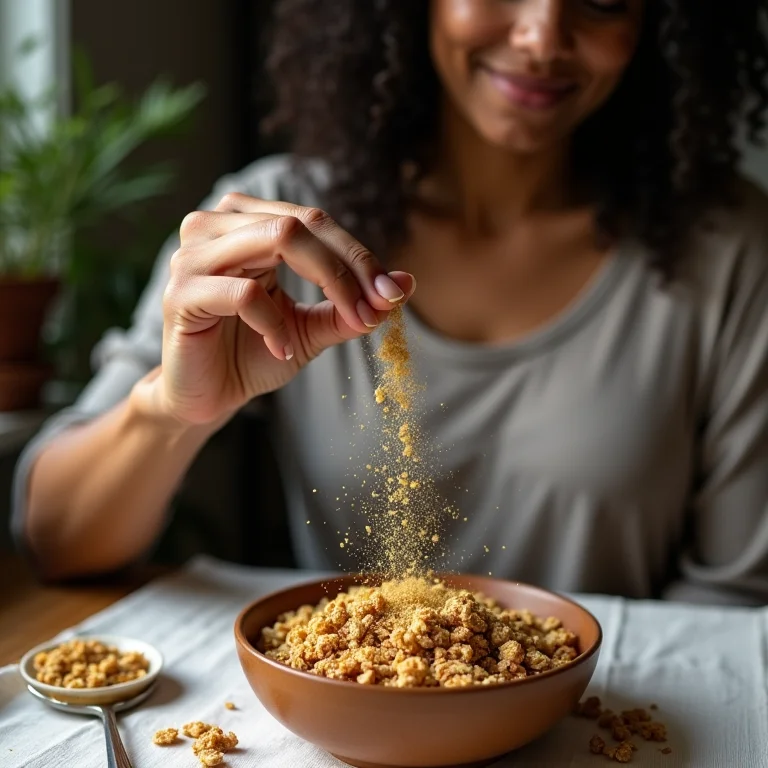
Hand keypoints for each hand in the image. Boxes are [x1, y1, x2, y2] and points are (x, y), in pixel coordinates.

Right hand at [137, 193, 414, 426]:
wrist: (207, 396)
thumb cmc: (254, 354)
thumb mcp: (312, 328)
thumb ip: (350, 305)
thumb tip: (405, 283)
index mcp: (248, 224)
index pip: (315, 221)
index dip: (360, 256)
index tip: (392, 294)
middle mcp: (217, 226)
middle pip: (302, 223)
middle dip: (351, 266)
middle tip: (377, 307)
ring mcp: (194, 256)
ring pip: (278, 239)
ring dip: (329, 284)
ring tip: (348, 323)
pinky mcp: (181, 293)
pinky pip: (244, 293)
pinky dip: (275, 324)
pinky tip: (283, 349)